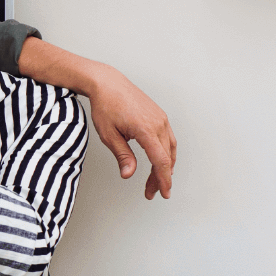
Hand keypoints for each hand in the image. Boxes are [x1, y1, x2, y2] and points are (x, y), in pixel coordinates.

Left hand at [85, 66, 176, 199]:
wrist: (107, 83)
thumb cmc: (105, 105)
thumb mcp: (108, 134)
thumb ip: (122, 155)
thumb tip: (128, 174)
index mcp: (145, 129)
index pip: (160, 161)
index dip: (163, 180)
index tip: (163, 193)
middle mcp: (158, 123)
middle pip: (166, 158)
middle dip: (161, 177)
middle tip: (152, 192)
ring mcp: (160, 118)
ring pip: (170, 148)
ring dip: (165, 166)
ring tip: (155, 180)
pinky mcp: (159, 115)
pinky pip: (168, 138)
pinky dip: (166, 152)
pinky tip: (159, 161)